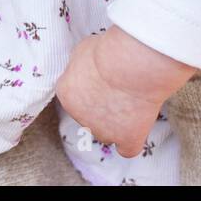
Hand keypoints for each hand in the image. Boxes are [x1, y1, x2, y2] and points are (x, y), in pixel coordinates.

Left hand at [56, 26, 195, 157]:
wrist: (131, 66)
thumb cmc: (108, 52)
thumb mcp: (82, 51)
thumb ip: (79, 66)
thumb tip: (84, 69)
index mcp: (65, 93)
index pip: (75, 97)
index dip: (91, 88)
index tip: (105, 78)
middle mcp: (79, 117)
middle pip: (89, 117)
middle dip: (102, 106)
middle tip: (120, 90)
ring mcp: (102, 131)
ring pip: (106, 132)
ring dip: (115, 123)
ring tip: (131, 103)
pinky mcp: (126, 139)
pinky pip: (126, 149)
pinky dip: (130, 142)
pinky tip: (136, 130)